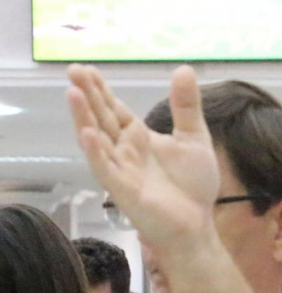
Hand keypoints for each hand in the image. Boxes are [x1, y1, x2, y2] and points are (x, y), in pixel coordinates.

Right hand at [66, 64, 219, 252]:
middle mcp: (124, 150)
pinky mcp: (123, 190)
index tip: (86, 68)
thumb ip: (186, 106)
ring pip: (97, 140)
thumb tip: (184, 68)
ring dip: (84, 118)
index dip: (100, 90)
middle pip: (102, 118)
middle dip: (88, 95)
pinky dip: (96, 152)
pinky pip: (106, 169)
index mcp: (138, 137)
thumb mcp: (194, 138)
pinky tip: (88, 135)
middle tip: (73, 70)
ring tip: (73, 93)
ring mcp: (121, 169)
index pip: (114, 109)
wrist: (197, 223)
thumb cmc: (193, 184)